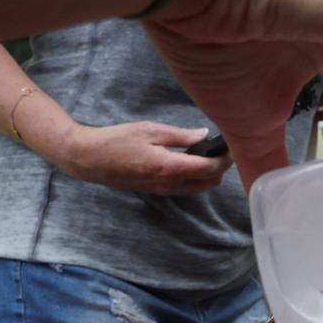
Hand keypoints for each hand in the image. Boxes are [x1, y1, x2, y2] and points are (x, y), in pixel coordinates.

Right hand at [44, 120, 230, 195]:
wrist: (91, 159)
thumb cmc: (117, 140)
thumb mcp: (150, 130)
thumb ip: (180, 135)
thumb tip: (203, 135)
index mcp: (170, 167)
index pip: (209, 168)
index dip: (225, 159)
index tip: (230, 146)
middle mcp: (170, 184)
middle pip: (209, 182)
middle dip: (220, 167)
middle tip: (220, 148)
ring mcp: (164, 191)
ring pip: (199, 189)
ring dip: (209, 174)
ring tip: (208, 153)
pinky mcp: (158, 191)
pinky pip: (186, 189)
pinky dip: (196, 179)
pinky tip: (192, 162)